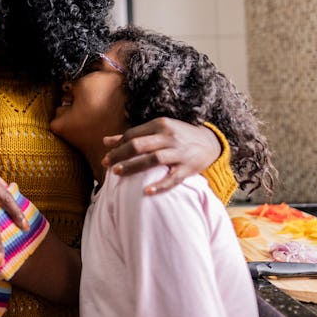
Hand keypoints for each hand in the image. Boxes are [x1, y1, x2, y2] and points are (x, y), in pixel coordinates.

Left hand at [101, 117, 220, 194]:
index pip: (133, 134)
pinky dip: (160, 185)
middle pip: (140, 145)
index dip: (118, 145)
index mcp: (160, 125)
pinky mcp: (188, 168)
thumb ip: (133, 135)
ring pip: (153, 159)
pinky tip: (146, 191)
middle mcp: (169, 137)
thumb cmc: (177, 136)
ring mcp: (179, 152)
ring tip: (118, 173)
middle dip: (120, 155)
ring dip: (134, 166)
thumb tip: (106, 141)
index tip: (106, 156)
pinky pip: (173, 178)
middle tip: (107, 165)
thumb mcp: (157, 130)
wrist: (210, 143)